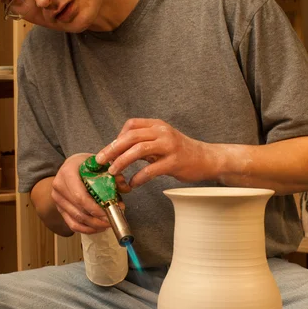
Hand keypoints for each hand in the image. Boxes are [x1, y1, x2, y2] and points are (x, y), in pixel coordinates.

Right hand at [51, 153, 129, 233]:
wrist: (71, 167)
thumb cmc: (86, 165)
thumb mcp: (100, 164)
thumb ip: (113, 175)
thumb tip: (125, 188)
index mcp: (67, 173)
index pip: (80, 196)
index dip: (95, 208)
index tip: (110, 212)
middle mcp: (59, 187)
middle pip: (79, 210)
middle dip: (98, 219)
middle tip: (113, 219)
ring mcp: (58, 200)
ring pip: (77, 219)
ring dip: (95, 225)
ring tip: (109, 223)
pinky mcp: (60, 210)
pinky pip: (73, 224)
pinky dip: (86, 229)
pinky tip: (98, 227)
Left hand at [95, 118, 215, 187]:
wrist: (207, 159)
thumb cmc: (181, 152)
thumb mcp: (161, 141)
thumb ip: (143, 143)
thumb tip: (119, 151)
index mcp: (157, 125)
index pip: (131, 125)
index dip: (116, 138)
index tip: (108, 151)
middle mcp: (162, 132)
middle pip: (130, 137)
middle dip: (112, 149)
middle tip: (100, 161)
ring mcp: (169, 146)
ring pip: (138, 150)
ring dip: (122, 161)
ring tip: (113, 172)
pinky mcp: (174, 162)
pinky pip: (151, 169)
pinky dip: (139, 177)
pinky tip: (133, 183)